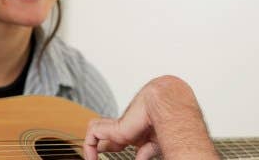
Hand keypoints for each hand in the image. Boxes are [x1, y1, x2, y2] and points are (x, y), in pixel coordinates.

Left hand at [84, 75, 218, 159]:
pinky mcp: (114, 128)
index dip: (112, 148)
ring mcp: (119, 127)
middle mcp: (126, 127)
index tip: (112, 154)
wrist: (167, 104)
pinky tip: (93, 159)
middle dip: (98, 146)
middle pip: (106, 134)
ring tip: (91, 158)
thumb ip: (146, 152)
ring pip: (96, 128)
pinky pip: (93, 135)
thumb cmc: (169, 119)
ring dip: (90, 144)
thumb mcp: (156, 143)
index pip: (119, 139)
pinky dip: (89, 147)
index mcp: (136, 131)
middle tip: (94, 157)